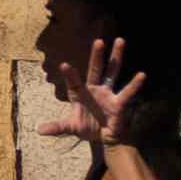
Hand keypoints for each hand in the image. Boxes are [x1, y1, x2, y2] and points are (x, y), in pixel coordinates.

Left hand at [40, 34, 135, 148]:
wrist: (103, 138)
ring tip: (120, 41)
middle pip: (95, 69)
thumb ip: (57, 127)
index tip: (64, 65)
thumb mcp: (71, 127)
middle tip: (98, 41)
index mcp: (80, 93)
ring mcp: (107, 94)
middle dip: (96, 56)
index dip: (69, 75)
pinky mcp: (118, 103)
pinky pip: (126, 92)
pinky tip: (142, 75)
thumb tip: (38, 130)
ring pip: (112, 73)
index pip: (73, 82)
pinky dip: (134, 84)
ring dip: (116, 58)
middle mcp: (94, 89)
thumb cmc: (87, 127)